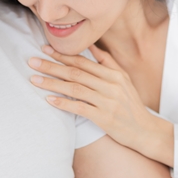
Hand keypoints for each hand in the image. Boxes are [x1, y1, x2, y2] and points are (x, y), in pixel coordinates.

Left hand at [28, 45, 174, 165]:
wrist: (145, 130)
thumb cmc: (131, 105)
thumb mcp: (124, 79)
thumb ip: (107, 62)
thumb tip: (92, 46)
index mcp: (114, 74)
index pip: (83, 61)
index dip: (62, 55)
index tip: (45, 49)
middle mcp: (111, 85)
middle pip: (76, 72)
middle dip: (52, 66)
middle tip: (32, 61)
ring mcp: (107, 101)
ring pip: (75, 88)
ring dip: (52, 83)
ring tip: (34, 80)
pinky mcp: (104, 117)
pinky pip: (79, 108)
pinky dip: (63, 103)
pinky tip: (49, 99)